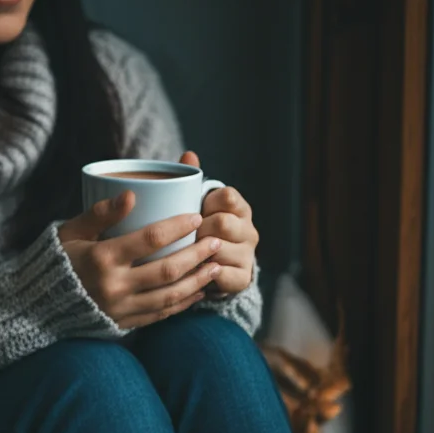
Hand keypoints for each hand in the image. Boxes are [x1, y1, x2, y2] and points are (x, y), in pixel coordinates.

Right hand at [58, 192, 223, 328]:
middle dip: (198, 254)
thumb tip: (131, 194)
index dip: (178, 226)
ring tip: (217, 265)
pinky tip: (199, 290)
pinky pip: (161, 313)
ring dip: (198, 279)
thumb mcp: (71, 231)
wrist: (39, 306)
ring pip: (170, 295)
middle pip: (168, 269)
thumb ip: (100, 212)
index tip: (197, 215)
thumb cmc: (58, 259)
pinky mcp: (124, 324)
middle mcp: (113, 286)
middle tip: (216, 240)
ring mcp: (120, 308)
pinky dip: (184, 302)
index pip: (150, 239)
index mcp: (100, 258)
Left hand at [180, 151, 258, 293]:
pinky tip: (195, 271)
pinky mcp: (242, 278)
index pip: (228, 196)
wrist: (211, 265)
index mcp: (240, 207)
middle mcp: (249, 230)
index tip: (197, 209)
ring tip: (186, 254)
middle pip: (222, 224)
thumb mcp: (197, 203)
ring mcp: (248, 254)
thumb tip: (188, 155)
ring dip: (198, 254)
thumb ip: (192, 180)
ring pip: (220, 250)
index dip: (207, 203)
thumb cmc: (199, 227)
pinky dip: (205, 274)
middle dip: (199, 230)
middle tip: (184, 235)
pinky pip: (222, 275)